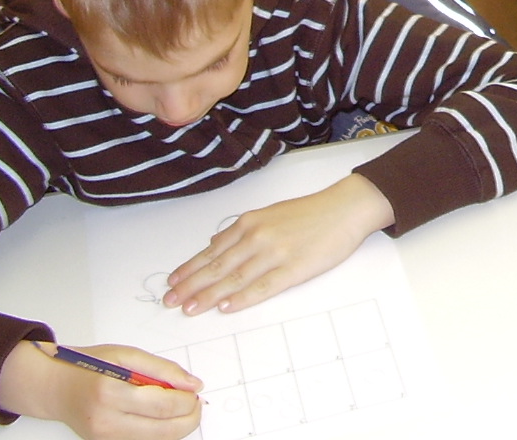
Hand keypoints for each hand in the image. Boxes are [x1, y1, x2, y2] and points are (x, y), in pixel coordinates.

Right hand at [0, 340, 200, 439]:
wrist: (55, 388)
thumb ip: (162, 369)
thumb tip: (192, 384)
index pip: (162, 406)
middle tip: (196, 402)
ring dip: (177, 426)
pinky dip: (160, 431)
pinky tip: (162, 416)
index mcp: (110, 393)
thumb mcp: (126, 355)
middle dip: (189, 418)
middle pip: (163, 430)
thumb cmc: (88, 366)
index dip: (187, 400)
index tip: (196, 390)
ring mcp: (105, 438)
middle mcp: (106, 422)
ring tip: (180, 407)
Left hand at [164, 174, 393, 314]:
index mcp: (251, 222)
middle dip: (190, 285)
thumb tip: (215, 242)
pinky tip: (227, 306)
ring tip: (190, 308)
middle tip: (170, 300)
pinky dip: (242, 298)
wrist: (345, 208)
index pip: (212, 250)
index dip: (190, 268)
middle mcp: (258, 237)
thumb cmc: (311, 212)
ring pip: (234, 278)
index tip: (172, 282)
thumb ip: (242, 229)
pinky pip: (263, 287)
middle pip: (217, 266)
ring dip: (209, 295)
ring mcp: (275, 253)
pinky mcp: (294, 269)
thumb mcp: (270, 213)